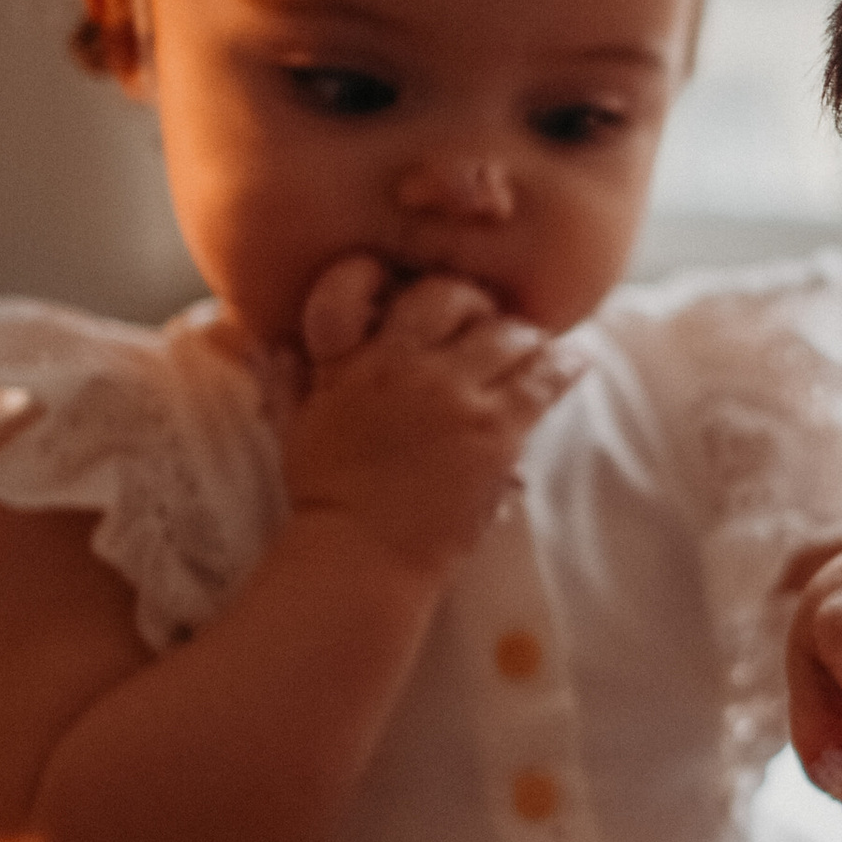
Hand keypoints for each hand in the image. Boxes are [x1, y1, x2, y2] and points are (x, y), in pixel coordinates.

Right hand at [281, 257, 575, 584]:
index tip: (438, 303)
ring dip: (524, 335)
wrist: (362, 555)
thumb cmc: (325, 495)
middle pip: (457, 298)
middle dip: (477, 305)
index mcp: (355, 358)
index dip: (422, 289)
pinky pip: (543, 378)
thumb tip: (268, 341)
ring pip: (509, 333)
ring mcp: (456, 396)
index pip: (388, 287)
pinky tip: (574, 361)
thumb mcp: (296, 425)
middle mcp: (407, 365)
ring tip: (535, 345)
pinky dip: (563, 364)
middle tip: (491, 322)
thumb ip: (290, 377)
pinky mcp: (497, 431)